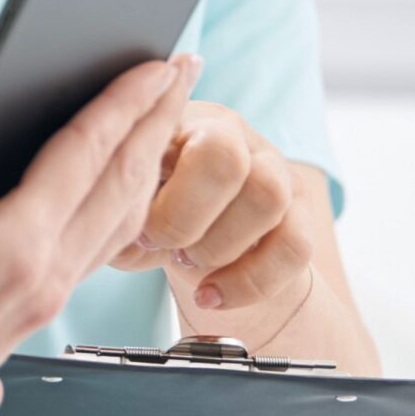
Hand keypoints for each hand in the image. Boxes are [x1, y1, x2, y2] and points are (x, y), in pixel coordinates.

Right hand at [0, 53, 200, 415]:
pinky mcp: (25, 320)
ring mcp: (39, 304)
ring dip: (147, 161)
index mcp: (12, 250)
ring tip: (165, 120)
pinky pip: (96, 251)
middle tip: (186, 68)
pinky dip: (123, 207)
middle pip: (120, 184)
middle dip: (157, 120)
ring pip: (118, 221)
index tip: (155, 61)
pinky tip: (119, 199)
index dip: (123, 102)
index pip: (84, 156)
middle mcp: (42, 279)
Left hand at [109, 100, 312, 326]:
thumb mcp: (120, 206)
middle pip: (231, 165)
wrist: (188, 230)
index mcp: (180, 120)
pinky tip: (210, 295)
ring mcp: (273, 168)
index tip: (142, 232)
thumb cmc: (143, 208)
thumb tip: (122, 237)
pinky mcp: (298, 211)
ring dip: (221, 247)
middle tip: (163, 244)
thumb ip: (116, 215)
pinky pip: (297, 248)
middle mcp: (233, 133)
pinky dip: (250, 283)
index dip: (169, 202)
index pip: (191, 144)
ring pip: (270, 198)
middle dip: (189, 221)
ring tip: (187, 262)